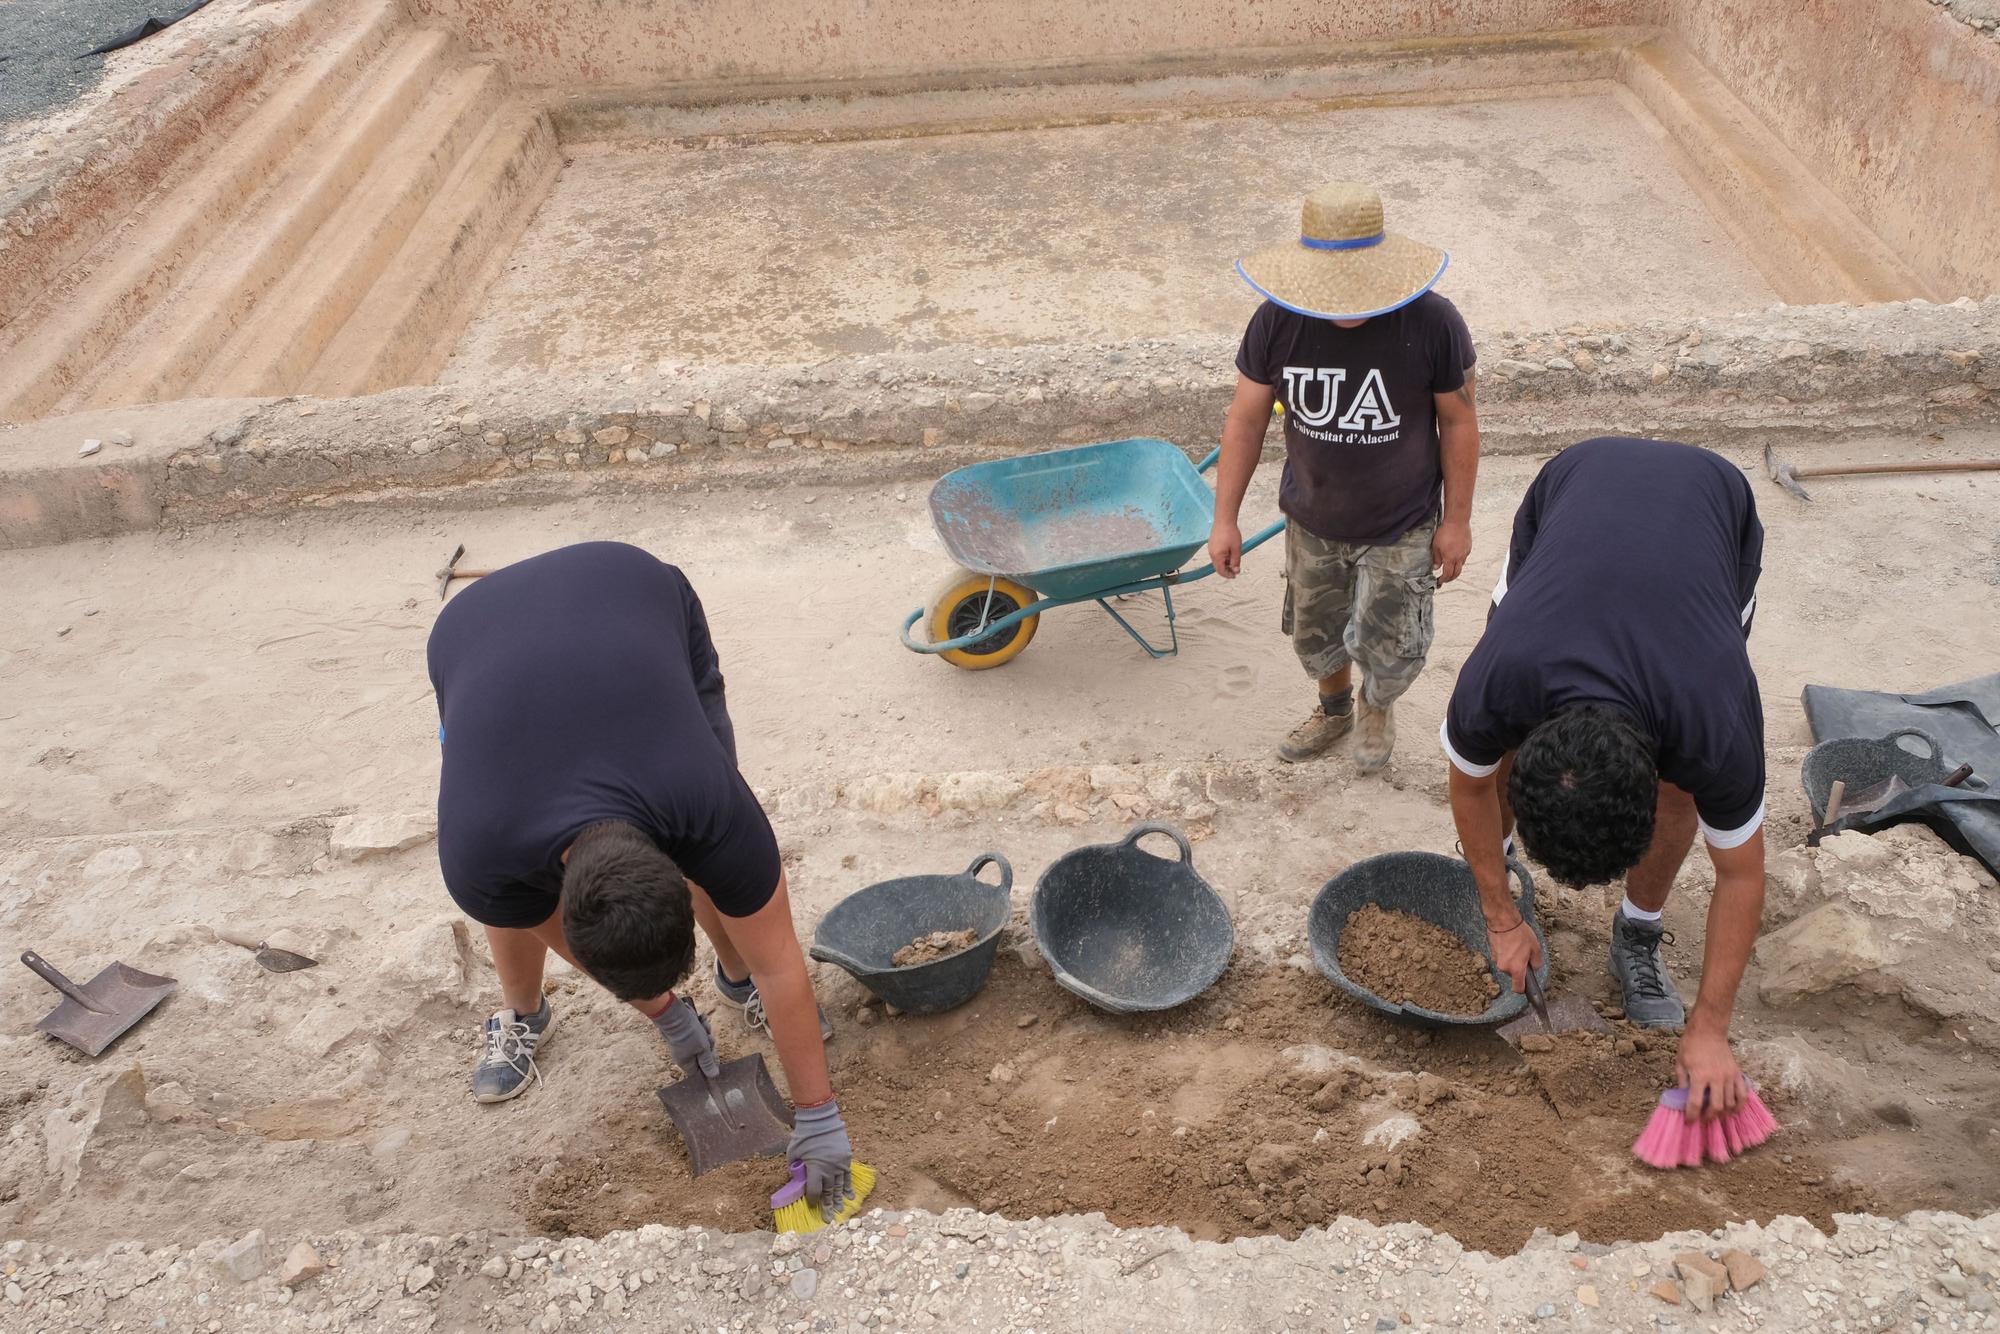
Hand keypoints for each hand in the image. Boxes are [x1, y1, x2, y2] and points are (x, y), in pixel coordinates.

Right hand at [652, 995, 720, 1078]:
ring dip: (706, 1032)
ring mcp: (685, 1042)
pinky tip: (701, 1020)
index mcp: (686, 1063)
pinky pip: (698, 1030)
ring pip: (703, 1041)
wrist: (676, 1014)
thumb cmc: (689, 1034)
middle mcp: (684, 1054)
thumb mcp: (702, 1050)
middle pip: (703, 1055)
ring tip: (703, 1026)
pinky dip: (701, 1025)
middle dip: (709, 1045)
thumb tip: (713, 1076)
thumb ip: (708, 1063)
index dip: (709, 1064)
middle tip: (708, 1038)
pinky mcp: (687, 1031)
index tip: (714, 1054)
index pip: (700, 1071)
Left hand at [789, 1099, 854, 1221]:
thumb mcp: (794, 1153)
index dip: (813, 1200)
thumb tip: (798, 1180)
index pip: (815, 1191)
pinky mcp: (846, 1158)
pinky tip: (849, 1196)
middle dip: (828, 1206)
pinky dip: (847, 1187)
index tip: (812, 1206)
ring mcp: (839, 1164)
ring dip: (839, 1200)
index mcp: (815, 1168)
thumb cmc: (804, 1136)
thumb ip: (795, 1168)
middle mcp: (829, 1169)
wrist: (821, 1119)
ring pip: (839, 1186)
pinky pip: (847, 1176)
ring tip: (839, 1212)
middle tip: (829, 1219)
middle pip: (829, 1192)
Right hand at [1208, 518, 1242, 578]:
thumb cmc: (1231, 533)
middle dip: (1226, 570)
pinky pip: (1216, 555)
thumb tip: (1236, 571)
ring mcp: (1210, 549)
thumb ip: (1236, 561)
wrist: (1224, 519)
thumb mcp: (1236, 549)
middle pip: (1218, 567)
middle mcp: (1211, 554)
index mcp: (1217, 556)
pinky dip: (1222, 558)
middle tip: (1236, 570)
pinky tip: (1230, 554)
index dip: (1228, 575)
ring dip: (1225, 563)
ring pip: (1217, 561)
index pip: (1221, 571)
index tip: (1235, 575)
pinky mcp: (1212, 544)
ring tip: (1234, 560)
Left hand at [1432, 519, 1471, 583]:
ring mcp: (1465, 553)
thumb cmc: (1446, 531)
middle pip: (1456, 573)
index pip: (1448, 574)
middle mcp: (1459, 557)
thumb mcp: (1436, 546)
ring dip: (1456, 569)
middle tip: (1446, 579)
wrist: (1457, 521)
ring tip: (1450, 568)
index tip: (1440, 581)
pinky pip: (1464, 557)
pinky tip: (1455, 557)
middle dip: (1451, 578)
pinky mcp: (1468, 548)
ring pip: (1461, 565)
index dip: (1443, 580)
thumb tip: (1436, 566)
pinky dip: (1459, 561)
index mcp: (1450, 558)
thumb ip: (1436, 558)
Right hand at [1484, 910, 1543, 994]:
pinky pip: (1501, 958)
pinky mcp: (1492, 953)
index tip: (1527, 986)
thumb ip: (1537, 962)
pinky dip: (1506, 954)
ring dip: (1512, 960)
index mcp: (1516, 969)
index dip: (1524, 989)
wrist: (1503, 921)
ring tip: (1516, 946)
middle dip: (1518, 969)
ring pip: (1506, 966)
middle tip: (1524, 956)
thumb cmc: (1519, 933)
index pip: (1518, 988)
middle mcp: (1504, 967)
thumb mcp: (1535, 948)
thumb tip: (1535, 967)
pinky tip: (1510, 943)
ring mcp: (1496, 960)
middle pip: (1512, 975)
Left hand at [1675, 1026, 1747, 1122]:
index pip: (1695, 1103)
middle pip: (1716, 1107)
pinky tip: (1733, 1109)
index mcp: (1699, 1076)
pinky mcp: (1737, 1074)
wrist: (1708, 1031)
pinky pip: (1743, 1094)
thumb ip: (1682, 1082)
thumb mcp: (1680, 1063)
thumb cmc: (1691, 1046)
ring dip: (1723, 1113)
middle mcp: (1716, 1078)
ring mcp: (1729, 1076)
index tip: (1689, 1122)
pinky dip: (1739, 1104)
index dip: (1692, 1116)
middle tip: (1703, 1119)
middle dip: (1709, 1117)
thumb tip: (1682, 1099)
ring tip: (1715, 1115)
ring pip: (1730, 1103)